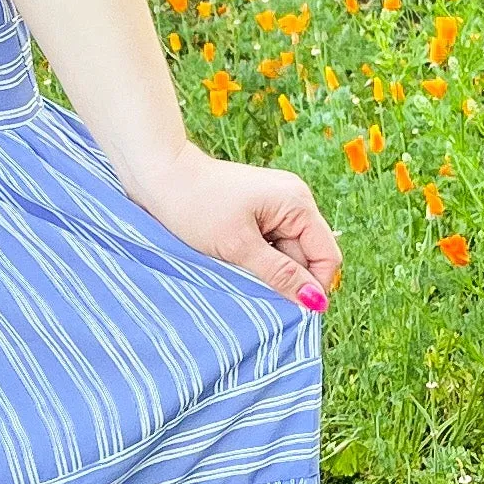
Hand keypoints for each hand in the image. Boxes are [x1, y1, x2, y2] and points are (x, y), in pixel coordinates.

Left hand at [125, 140, 341, 310]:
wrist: (158, 175)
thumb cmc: (195, 206)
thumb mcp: (238, 247)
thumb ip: (279, 274)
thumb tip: (315, 301)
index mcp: (297, 204)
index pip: (326, 256)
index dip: (313, 286)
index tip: (287, 308)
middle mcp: (294, 201)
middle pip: (305, 256)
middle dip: (284, 277)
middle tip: (248, 285)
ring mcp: (275, 205)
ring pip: (284, 254)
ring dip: (266, 270)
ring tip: (234, 269)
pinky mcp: (256, 211)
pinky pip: (267, 245)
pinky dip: (253, 259)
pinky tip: (230, 260)